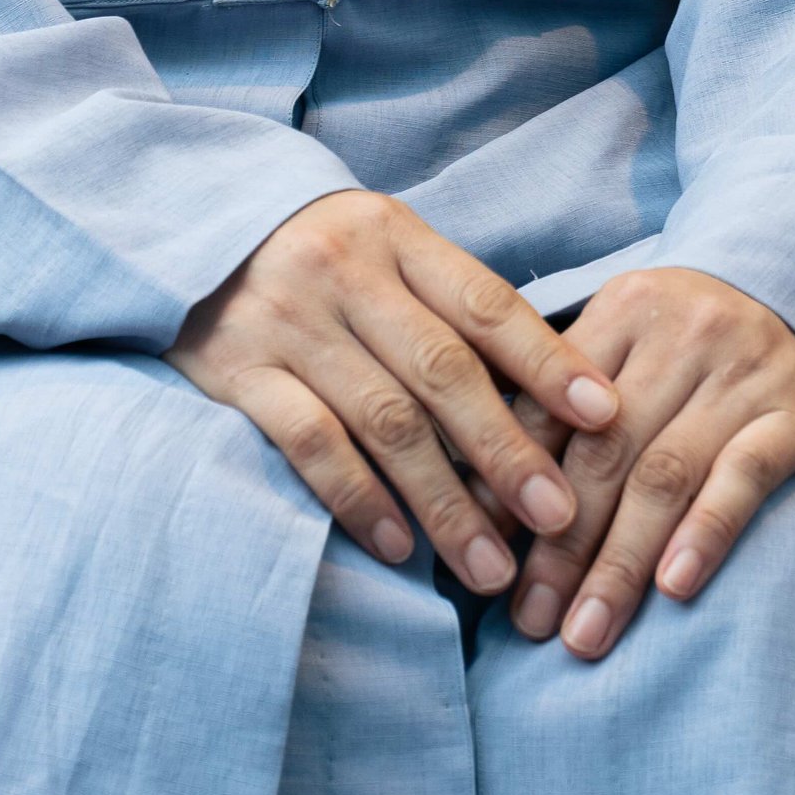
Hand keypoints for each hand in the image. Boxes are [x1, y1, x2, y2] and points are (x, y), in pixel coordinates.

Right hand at [169, 191, 620, 595]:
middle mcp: (344, 273)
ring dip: (444, 499)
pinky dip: (358, 497)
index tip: (606, 418)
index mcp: (395, 236)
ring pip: (383, 418)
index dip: (548, 361)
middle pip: (441, 369)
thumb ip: (453, 308)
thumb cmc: (320, 256)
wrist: (188, 229)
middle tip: (560, 518)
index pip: (485, 301)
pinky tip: (399, 546)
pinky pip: (308, 441)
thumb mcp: (387, 251)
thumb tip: (556, 395)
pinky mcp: (237, 371)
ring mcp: (288, 322)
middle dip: (507, 449)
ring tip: (492, 566)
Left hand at [506, 268, 794, 661]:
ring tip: (584, 634)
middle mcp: (682, 333)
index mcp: (624, 310)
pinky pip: (746, 475)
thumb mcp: (632, 339)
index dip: (509, 484)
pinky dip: (707, 532)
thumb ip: (562, 395)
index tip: (481, 553)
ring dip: (619, 564)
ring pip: (666, 474)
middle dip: (559, 546)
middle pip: (604, 451)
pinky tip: (674, 588)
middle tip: (529, 620)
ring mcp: (744, 372)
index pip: (551, 406)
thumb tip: (475, 489)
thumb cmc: (698, 341)